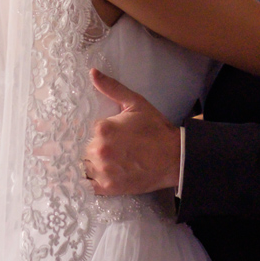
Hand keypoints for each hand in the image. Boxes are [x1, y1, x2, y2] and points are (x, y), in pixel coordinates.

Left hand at [83, 69, 180, 195]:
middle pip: (84, 147)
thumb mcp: (135, 103)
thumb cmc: (156, 129)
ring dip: (91, 163)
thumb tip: (92, 73)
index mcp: (103, 128)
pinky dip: (90, 181)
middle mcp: (99, 150)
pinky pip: (88, 185)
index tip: (102, 134)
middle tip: (110, 147)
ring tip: (106, 161)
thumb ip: (112, 88)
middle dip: (93, 146)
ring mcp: (103, 171)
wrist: (175, 158)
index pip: (87, 129)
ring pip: (84, 165)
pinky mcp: (108, 188)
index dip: (94, 131)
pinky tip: (99, 174)